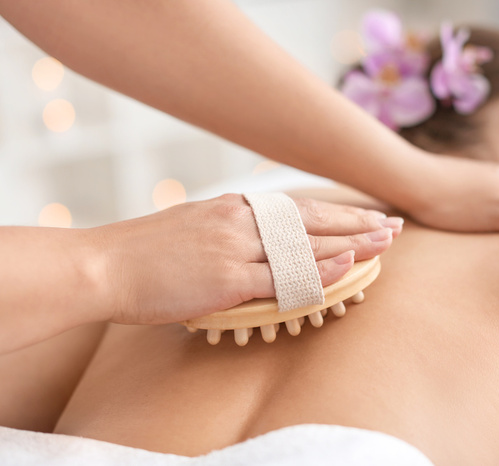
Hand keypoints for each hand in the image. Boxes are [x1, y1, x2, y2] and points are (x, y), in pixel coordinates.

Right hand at [93, 194, 400, 324]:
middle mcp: (241, 220)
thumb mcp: (195, 227)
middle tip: (394, 225)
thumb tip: (260, 242)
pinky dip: (320, 271)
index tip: (367, 216)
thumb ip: (232, 231)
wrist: (104, 265)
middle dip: (357, 223)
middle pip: (313, 220)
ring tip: (387, 242)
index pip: (299, 209)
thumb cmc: (145, 252)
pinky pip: (284, 276)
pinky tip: (349, 266)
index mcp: (234, 207)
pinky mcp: (228, 278)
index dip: (338, 213)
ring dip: (351, 243)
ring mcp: (236, 247)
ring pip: (307, 245)